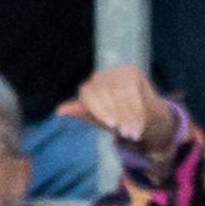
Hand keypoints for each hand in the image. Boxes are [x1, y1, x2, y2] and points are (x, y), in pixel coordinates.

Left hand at [56, 65, 175, 151]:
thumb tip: (59, 111)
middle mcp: (100, 76)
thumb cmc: (117, 120)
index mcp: (88, 88)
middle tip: (126, 134)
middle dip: (118, 115)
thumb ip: (82, 113)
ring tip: (134, 133)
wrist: (145, 118)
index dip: (100, 110)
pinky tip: (140, 123)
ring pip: (121, 93)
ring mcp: (116, 72)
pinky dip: (137, 110)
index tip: (111, 125)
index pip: (88, 94)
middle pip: (106, 93)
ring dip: (129, 115)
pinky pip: (134, 92)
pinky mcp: (132, 71)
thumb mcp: (98, 119)